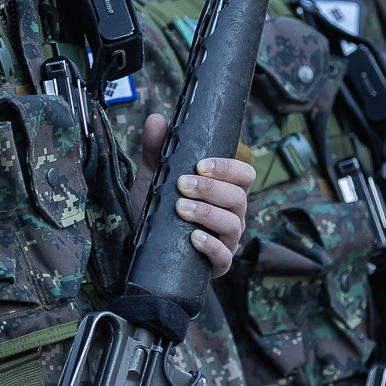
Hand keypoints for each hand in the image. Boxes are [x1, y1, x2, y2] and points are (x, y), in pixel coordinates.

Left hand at [134, 114, 252, 276]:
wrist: (141, 248)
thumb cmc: (158, 209)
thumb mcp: (154, 177)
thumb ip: (157, 149)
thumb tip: (157, 119)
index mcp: (225, 191)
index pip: (244, 175)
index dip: (227, 168)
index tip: (200, 164)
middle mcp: (232, 215)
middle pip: (239, 198)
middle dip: (211, 189)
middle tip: (182, 184)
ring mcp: (227, 241)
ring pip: (233, 225)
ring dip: (207, 213)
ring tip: (181, 208)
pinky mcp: (217, 265)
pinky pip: (224, 257)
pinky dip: (211, 246)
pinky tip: (194, 237)